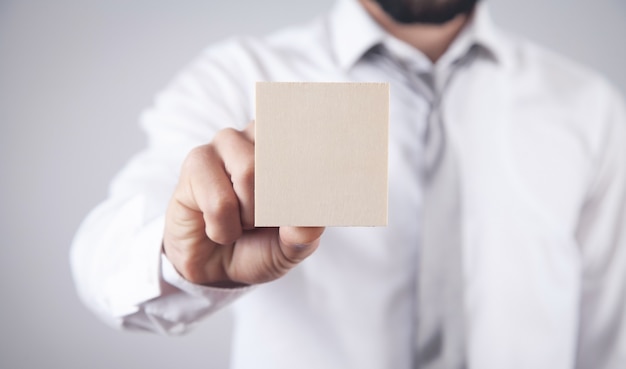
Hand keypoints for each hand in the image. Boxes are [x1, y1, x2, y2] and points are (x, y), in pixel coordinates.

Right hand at [163, 121, 324, 286]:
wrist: (216, 268)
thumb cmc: (258, 245)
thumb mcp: (291, 247)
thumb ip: (304, 235)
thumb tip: (308, 224)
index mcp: (288, 148)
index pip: (309, 144)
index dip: (313, 171)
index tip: (311, 198)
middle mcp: (258, 136)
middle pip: (280, 160)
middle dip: (276, 205)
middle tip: (265, 223)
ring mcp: (225, 144)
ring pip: (249, 174)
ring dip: (249, 218)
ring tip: (242, 225)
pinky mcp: (196, 162)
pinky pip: (220, 202)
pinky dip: (224, 229)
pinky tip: (218, 228)